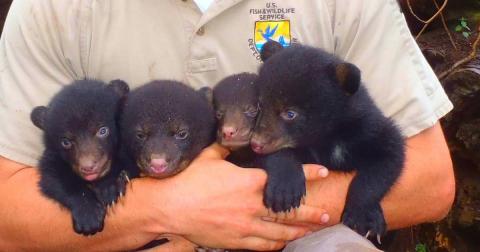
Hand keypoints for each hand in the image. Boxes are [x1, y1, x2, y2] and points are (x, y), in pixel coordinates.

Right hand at [153, 144, 327, 250]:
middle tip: (328, 214)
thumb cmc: (188, 180)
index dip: (307, 175)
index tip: (323, 173)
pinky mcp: (236, 240)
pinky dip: (276, 243)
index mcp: (249, 182)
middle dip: (312, 213)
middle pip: (289, 211)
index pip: (285, 178)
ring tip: (314, 230)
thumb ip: (225, 148)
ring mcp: (246, 225)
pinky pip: (262, 244)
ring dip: (299, 230)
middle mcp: (252, 205)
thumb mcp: (209, 157)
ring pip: (280, 230)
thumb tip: (232, 139)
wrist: (169, 207)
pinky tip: (284, 242)